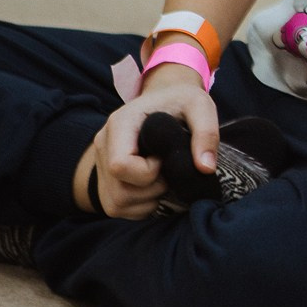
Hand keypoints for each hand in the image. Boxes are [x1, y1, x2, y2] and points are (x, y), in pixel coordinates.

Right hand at [74, 64, 218, 219]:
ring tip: (164, 177)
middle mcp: (103, 145)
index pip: (120, 165)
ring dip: (149, 199)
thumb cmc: (181, 101)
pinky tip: (156, 186)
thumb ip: (206, 133)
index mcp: (120, 124)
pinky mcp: (104, 180)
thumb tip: (205, 168)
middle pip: (120, 190)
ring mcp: (100, 164)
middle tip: (169, 169)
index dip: (149, 172)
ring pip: (117, 203)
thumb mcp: (200, 105)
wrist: (166, 99)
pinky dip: (142, 206)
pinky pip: (118, 208)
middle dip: (153, 188)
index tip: (166, 158)